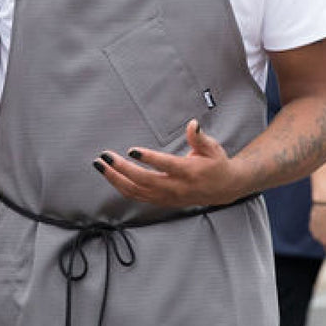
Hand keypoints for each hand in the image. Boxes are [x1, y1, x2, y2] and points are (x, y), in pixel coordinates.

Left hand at [95, 118, 244, 208]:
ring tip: (101, 166)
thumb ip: (199, 138)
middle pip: (144, 180)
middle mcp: (176, 187)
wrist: (224, 189)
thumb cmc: (216, 165)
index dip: (148, 159)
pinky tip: (111, 177)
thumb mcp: (213, 148)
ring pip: (137, 191)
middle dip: (122, 169)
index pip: (166, 165)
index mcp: (189, 172)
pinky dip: (122, 187)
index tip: (131, 151)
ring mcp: (167, 196)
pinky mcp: (162, 201)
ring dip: (116, 179)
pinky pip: (138, 196)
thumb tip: (192, 124)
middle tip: (106, 157)